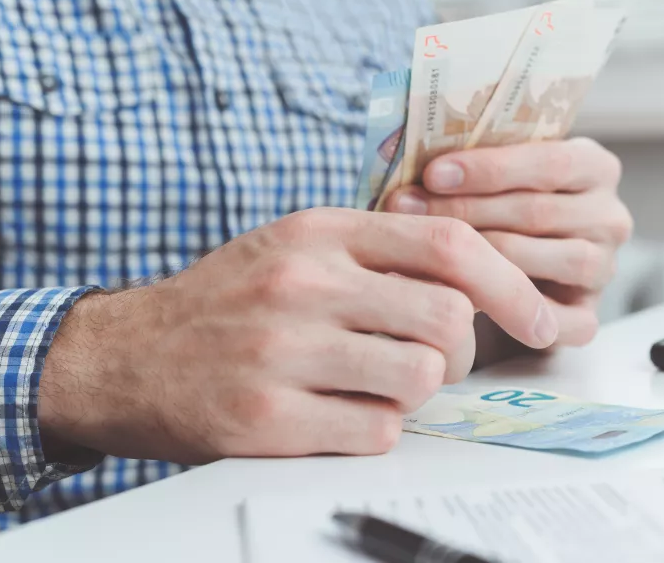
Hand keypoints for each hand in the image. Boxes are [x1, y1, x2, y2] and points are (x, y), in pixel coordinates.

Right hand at [38, 208, 554, 462]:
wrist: (124, 356)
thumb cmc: (228, 301)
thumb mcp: (297, 247)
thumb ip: (379, 251)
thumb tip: (476, 277)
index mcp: (320, 231)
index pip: (448, 243)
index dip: (509, 281)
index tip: (539, 315)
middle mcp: (303, 283)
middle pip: (448, 318)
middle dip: (461, 349)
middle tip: (435, 359)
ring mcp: (282, 351)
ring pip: (420, 376)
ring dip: (416, 390)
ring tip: (376, 384)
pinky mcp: (264, 419)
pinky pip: (377, 431)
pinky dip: (376, 429)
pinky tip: (340, 414)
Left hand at [387, 137, 631, 346]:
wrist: (519, 262)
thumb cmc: (500, 205)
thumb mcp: (498, 173)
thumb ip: (476, 164)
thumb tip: (418, 168)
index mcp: (595, 167)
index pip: (549, 162)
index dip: (488, 168)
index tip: (432, 173)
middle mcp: (609, 216)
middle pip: (536, 212)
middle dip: (464, 211)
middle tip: (406, 209)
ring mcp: (603, 268)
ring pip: (540, 260)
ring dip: (476, 257)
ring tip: (421, 251)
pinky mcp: (589, 316)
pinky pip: (548, 316)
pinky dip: (501, 309)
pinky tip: (457, 297)